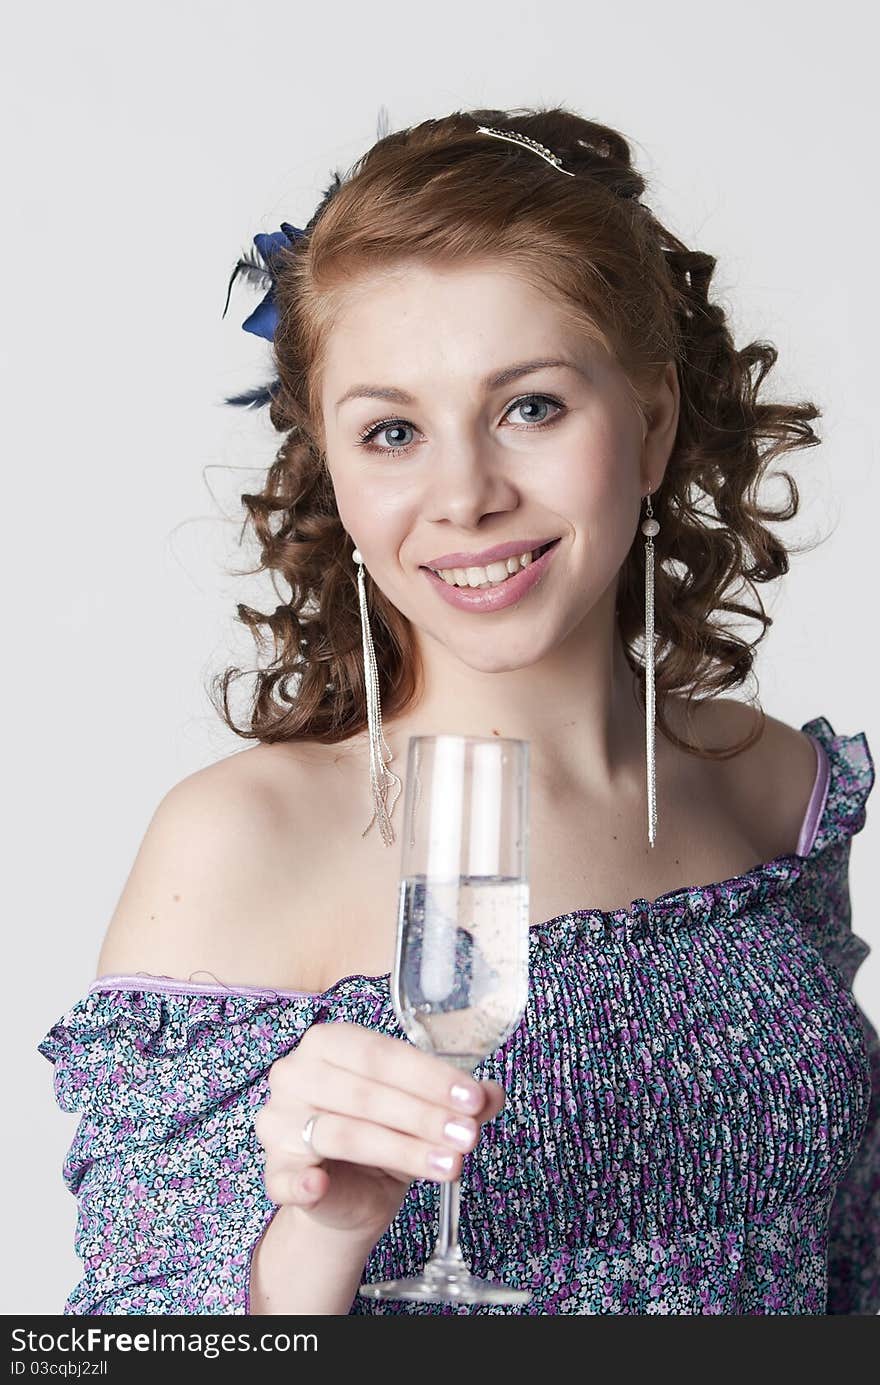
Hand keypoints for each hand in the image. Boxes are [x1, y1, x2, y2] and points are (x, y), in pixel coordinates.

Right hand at [254, 1021, 505, 1243]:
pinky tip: (318, 1186)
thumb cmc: (384, 1133)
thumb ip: (457, 1098)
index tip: (472, 1099)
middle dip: (423, 1115)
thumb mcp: (424, 1110)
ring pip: (342, 1133)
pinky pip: (284, 1176)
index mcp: (330, 1042)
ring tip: (447, 1164)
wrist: (352, 1193)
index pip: (381, 1053)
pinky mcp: (274, 1170)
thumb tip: (492, 1093)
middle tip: (467, 1136)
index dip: (430, 1077)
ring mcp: (279, 1121)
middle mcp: (296, 1073)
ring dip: (400, 1150)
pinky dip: (301, 1182)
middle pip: (364, 1092)